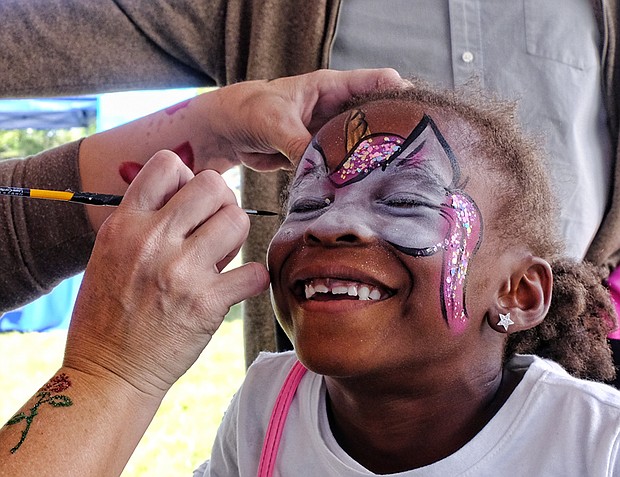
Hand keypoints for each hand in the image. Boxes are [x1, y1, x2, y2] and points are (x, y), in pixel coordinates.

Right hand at [64, 150, 269, 397]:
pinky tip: (236, 287)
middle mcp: (153, 240)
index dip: (186, 177)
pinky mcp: (207, 303)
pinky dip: (253, 279)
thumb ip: (143, 219)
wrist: (108, 373)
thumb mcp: (109, 253)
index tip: (187, 204)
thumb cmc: (108, 313)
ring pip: (237, 220)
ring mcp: (181, 271)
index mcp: (125, 224)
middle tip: (213, 228)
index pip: (168, 163)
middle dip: (220, 203)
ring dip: (236, 237)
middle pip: (213, 185)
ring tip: (221, 258)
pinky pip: (254, 272)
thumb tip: (188, 190)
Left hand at [196, 68, 406, 170]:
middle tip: (410, 156)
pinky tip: (359, 190)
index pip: (378, 83)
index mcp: (331, 88)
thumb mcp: (276, 123)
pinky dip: (347, 178)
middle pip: (375, 118)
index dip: (401, 95)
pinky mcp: (318, 155)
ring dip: (369, 161)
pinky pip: (339, 166)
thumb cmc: (249, 109)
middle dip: (391, 134)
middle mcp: (335, 110)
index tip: (418, 116)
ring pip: (359, 146)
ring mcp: (328, 134)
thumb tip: (323, 174)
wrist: (226, 131)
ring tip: (390, 178)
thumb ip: (302, 146)